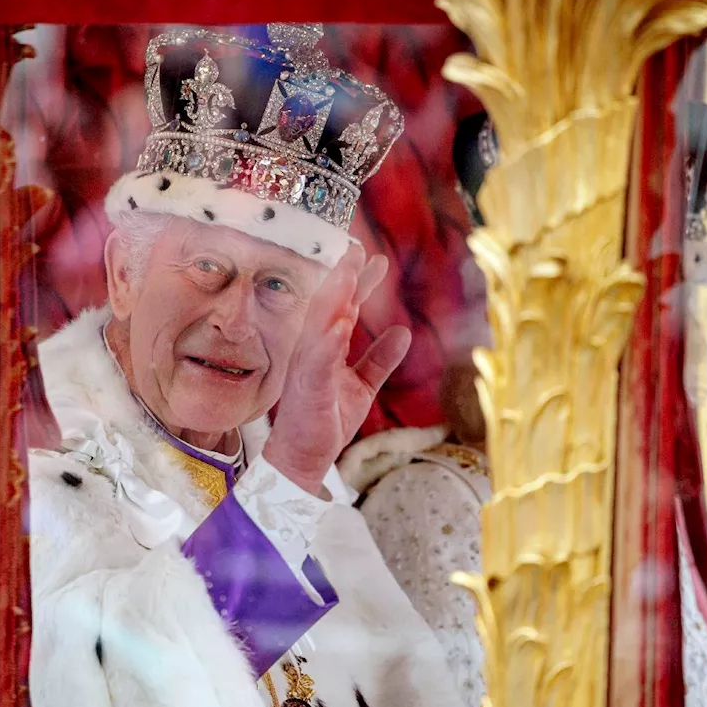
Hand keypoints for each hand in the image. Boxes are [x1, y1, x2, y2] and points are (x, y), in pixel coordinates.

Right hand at [263, 244, 411, 493]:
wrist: (303, 458)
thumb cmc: (325, 421)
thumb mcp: (362, 387)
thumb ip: (379, 360)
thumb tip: (403, 332)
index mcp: (325, 349)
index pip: (342, 308)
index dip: (357, 283)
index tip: (374, 258)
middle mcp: (313, 352)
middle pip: (327, 307)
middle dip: (341, 277)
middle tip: (357, 249)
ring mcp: (307, 368)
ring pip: (319, 326)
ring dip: (333, 298)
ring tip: (347, 272)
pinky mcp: (307, 389)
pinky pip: (317, 362)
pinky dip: (328, 343)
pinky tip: (340, 325)